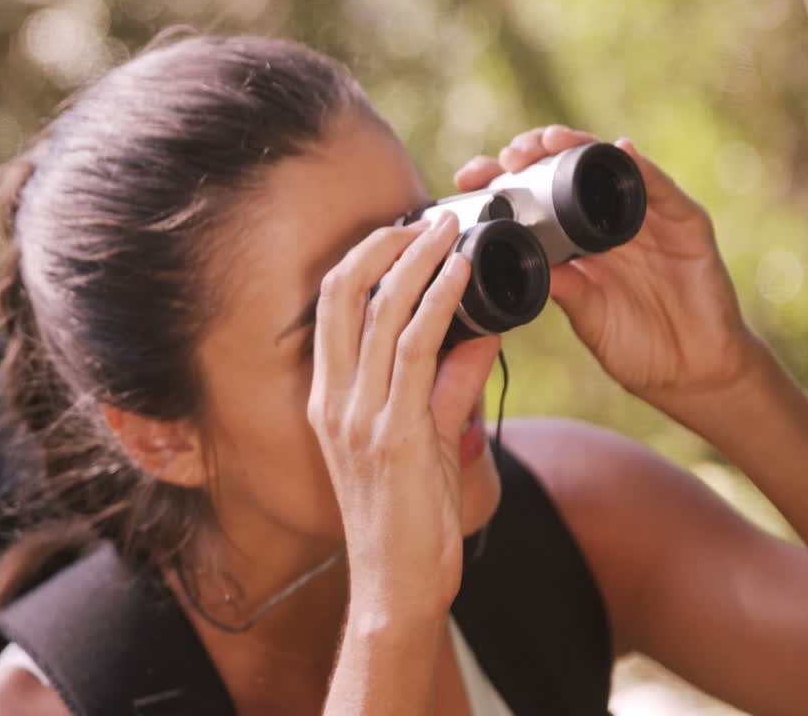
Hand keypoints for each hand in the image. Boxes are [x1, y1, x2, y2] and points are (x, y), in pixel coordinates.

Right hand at [306, 212, 501, 614]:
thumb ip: (446, 390)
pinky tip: (462, 276)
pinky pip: (417, 351)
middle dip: (383, 245)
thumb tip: (478, 338)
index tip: (401, 232)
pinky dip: (439, 304)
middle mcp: (334, 402)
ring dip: (419, 262)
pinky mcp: (394, 436)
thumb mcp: (425, 444)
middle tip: (425, 217)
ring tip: (450, 230)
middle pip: (343, 295)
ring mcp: (359, 418)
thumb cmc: (408, 522)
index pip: (331, 308)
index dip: (363, 260)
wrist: (398, 589)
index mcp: (328, 401)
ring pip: (382, 314)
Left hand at [455, 125, 765, 412]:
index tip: (468, 178)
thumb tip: (517, 258)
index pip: (535, 200)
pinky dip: (641, 168)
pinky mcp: (686, 223)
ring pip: (610, 167)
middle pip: (568, 170)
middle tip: (507, 156)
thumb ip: (562, 287)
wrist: (693, 374)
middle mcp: (611, 222)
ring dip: (579, 147)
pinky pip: (661, 188)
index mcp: (580, 243)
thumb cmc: (638, 349)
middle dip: (534, 154)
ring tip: (549, 140)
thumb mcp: (588, 317)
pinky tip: (618, 151)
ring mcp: (649, 219)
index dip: (503, 184)